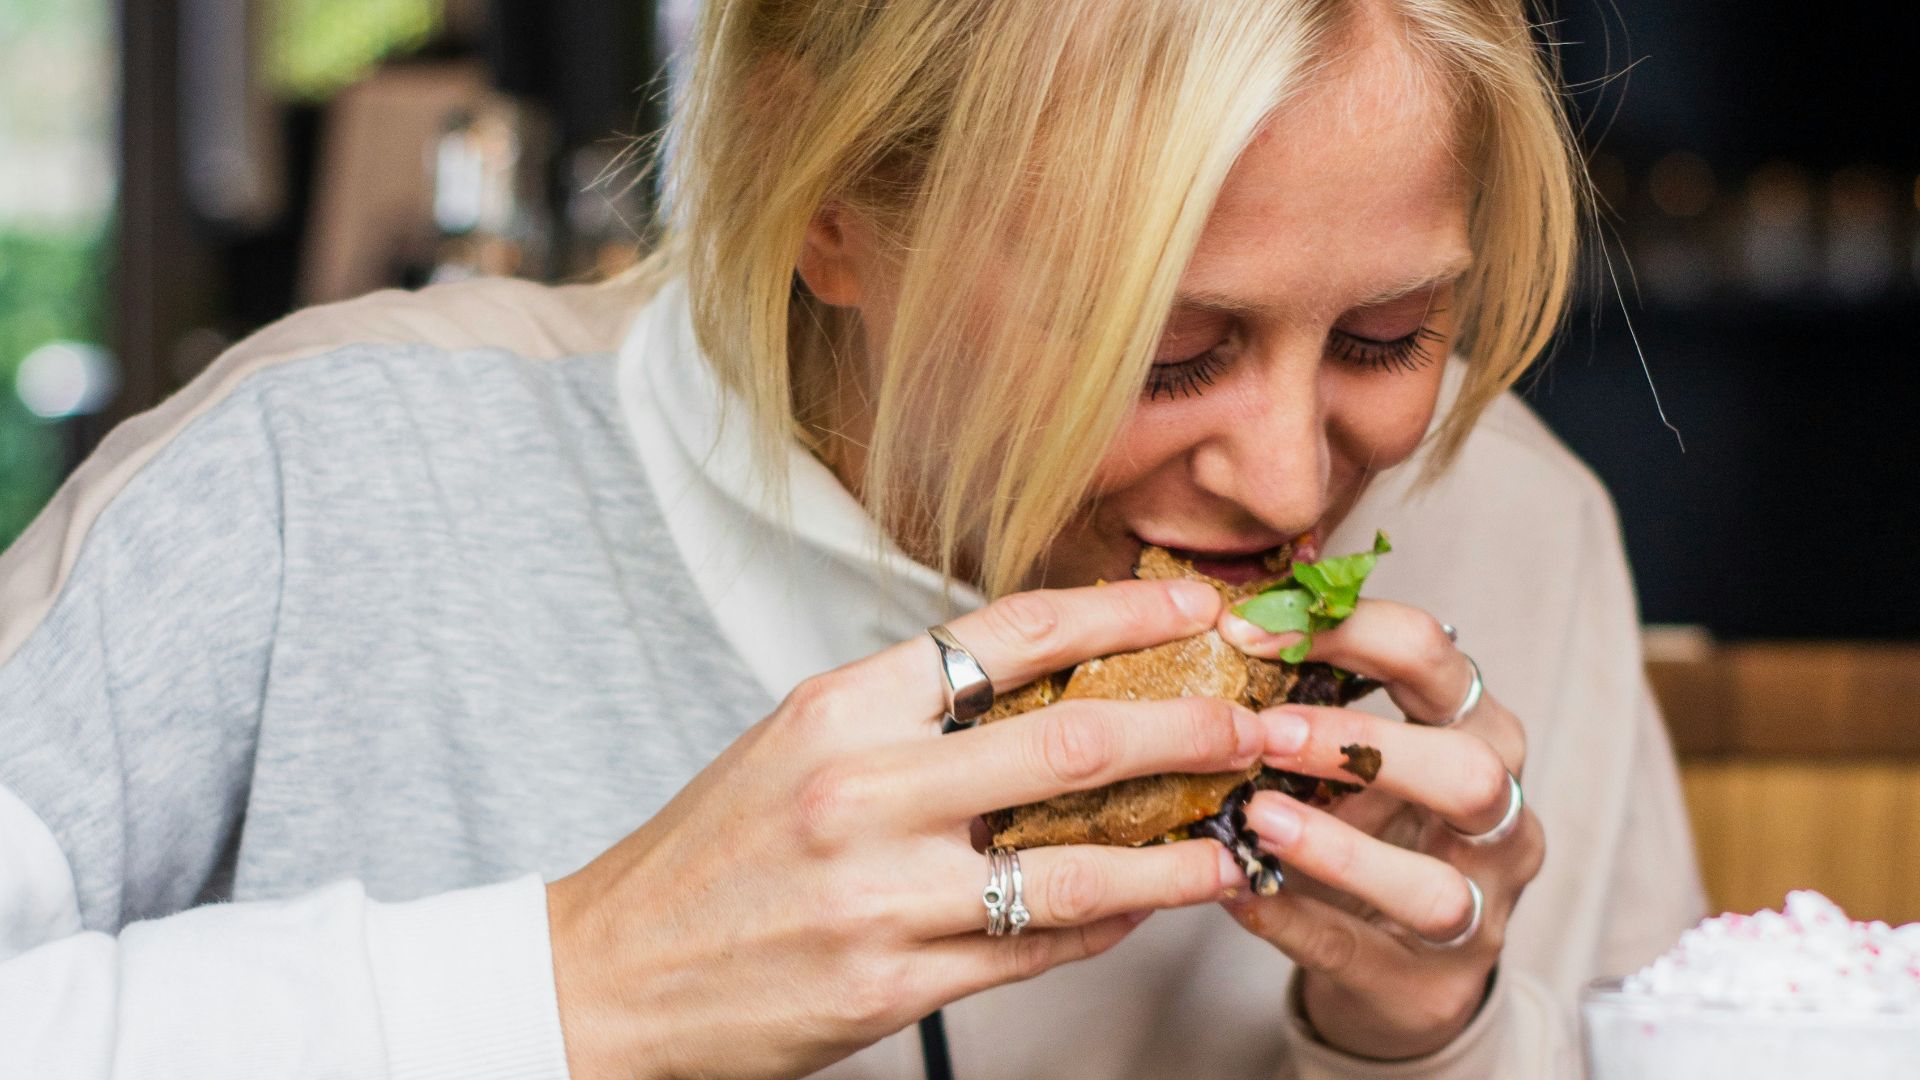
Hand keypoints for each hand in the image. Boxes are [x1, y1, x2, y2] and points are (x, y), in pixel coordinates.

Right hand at [547, 578, 1265, 1079]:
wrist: (610, 973)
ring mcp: (881, 893)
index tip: (1200, 607)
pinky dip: (1106, 923)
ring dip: (1178, 851)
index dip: (1123, 613)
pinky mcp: (891, 985)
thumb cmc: (711, 852)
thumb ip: (914, 715)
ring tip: (1238, 840)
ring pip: (1077, 865)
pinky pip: (1035, 949)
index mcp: (843, 707)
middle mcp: (864, 790)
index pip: (1011, 633)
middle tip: (1260, 723)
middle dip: (1192, 728)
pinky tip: (1146, 905)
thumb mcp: (798, 745)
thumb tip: (1049, 689)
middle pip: (1074, 741)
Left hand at [1218, 600, 1542, 1059]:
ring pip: (1434, 886)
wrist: (1398, 965)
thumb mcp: (1352, 756)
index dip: (1345, 631)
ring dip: (1338, 849)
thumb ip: (1308, 698)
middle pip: (1470, 770)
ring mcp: (1478, 911)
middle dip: (1364, 745)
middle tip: (1266, 734)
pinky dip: (1293, 921)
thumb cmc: (1369, 828)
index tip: (1247, 630)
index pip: (1434, 656)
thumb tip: (1219, 621)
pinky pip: (1359, 953)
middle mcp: (1498, 818)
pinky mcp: (1429, 986)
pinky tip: (1237, 893)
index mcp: (1477, 731)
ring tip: (1256, 818)